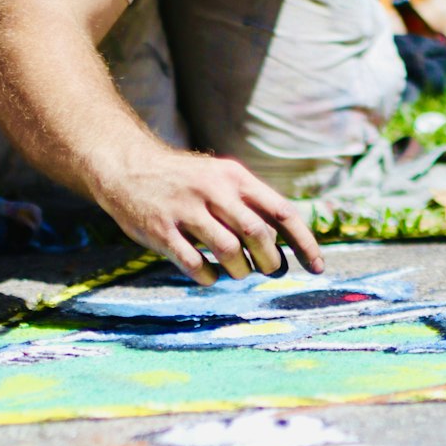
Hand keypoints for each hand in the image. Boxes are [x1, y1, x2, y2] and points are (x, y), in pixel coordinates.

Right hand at [91, 147, 324, 284]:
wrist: (127, 167)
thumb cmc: (185, 182)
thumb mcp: (221, 179)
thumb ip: (251, 205)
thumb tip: (289, 244)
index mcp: (235, 177)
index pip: (282, 212)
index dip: (304, 243)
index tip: (317, 268)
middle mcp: (213, 190)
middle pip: (258, 234)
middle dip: (270, 261)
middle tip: (267, 270)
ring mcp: (186, 210)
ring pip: (229, 252)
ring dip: (240, 271)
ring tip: (238, 272)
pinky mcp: (162, 230)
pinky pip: (195, 264)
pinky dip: (210, 278)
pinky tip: (211, 276)